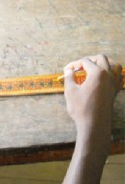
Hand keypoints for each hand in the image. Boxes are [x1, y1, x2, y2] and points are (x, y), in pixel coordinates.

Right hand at [61, 54, 121, 183]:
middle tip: (78, 67)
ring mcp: (114, 83)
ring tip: (93, 68)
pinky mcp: (116, 91)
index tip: (66, 70)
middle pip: (101, 58)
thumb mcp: (70, 91)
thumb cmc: (81, 108)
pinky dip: (112, 73)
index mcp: (97, 73)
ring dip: (103, 63)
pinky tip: (103, 77)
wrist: (94, 125)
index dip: (74, 64)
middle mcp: (108, 75)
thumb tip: (68, 70)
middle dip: (88, 60)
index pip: (85, 61)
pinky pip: (118, 76)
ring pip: (114, 65)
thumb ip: (69, 77)